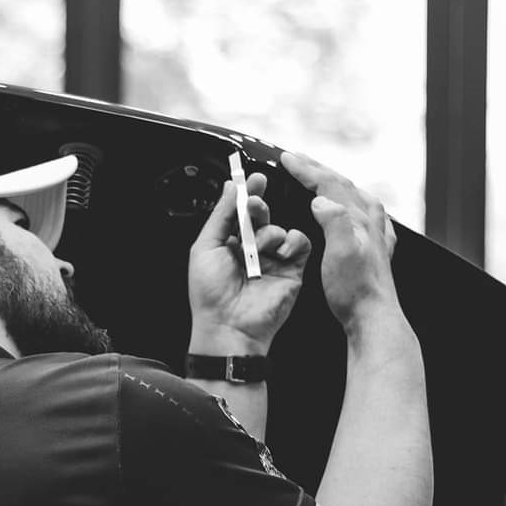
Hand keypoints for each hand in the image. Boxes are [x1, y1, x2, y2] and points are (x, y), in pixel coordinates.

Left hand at [188, 170, 311, 353]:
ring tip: (259, 250)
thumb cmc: (210, 293)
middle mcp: (251, 250)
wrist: (229, 326)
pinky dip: (292, 242)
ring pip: (279, 228)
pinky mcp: (292, 270)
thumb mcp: (206, 247)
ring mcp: (272, 260)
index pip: (241, 212)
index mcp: (229, 243)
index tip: (252, 179)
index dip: (247, 194)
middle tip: (255, 207)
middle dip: (258, 206)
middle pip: (262, 215)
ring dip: (269, 233)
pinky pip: (299, 242)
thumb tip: (230, 187)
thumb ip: (221, 214)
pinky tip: (280, 252)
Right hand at [280, 150, 398, 329]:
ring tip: (320, 176)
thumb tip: (321, 199)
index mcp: (358, 218)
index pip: (329, 184)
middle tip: (298, 160)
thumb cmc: (355, 290)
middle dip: (318, 169)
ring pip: (354, 196)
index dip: (306, 169)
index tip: (287, 159)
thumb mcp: (340, 253)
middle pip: (342, 184)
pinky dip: (351, 203)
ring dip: (334, 183)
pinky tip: (352, 209)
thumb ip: (333, 220)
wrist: (373, 317)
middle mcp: (369, 222)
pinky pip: (363, 214)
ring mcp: (375, 234)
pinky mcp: (375, 249)